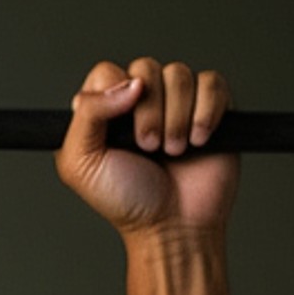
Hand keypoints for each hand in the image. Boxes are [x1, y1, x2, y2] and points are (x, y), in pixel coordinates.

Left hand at [57, 58, 237, 236]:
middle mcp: (140, 101)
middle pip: (145, 69)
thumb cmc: (125, 200)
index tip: (120, 132)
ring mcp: (177, 101)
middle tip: (149, 148)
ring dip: (176, 117)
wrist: (173, 225)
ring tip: (174, 151)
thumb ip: (88, 115)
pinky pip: (212, 83)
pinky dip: (206, 112)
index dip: (115, 95)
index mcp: (105, 110)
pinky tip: (200, 140)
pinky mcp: (211, 106)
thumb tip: (129, 83)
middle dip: (148, 113)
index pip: (106, 72)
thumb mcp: (81, 163)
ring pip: (179, 74)